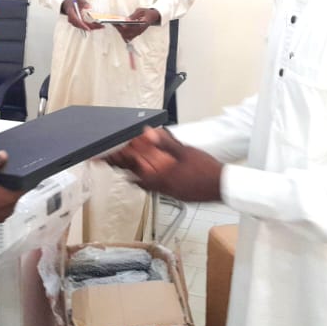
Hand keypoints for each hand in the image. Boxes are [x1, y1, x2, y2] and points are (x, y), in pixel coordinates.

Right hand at [0, 151, 24, 228]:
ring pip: (6, 200)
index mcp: (10, 199)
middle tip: (1, 172)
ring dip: (1, 192)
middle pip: (14, 193)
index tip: (17, 169)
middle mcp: (8, 210)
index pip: (24, 186)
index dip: (22, 177)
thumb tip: (4, 155)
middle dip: (10, 183)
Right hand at [60, 0, 102, 31]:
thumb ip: (84, 2)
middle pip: (82, 26)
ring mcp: (76, 22)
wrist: (68, 5)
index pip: (76, 21)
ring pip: (85, 27)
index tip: (88, 28)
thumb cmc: (74, 2)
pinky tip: (98, 26)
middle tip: (101, 26)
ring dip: (93, 27)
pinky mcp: (79, 23)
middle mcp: (73, 20)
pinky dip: (92, 26)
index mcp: (71, 14)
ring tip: (101, 26)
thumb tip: (89, 7)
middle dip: (91, 27)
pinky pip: (86, 26)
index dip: (82, 25)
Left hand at [103, 127, 222, 202]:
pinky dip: (146, 179)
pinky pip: (153, 187)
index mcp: (161, 176)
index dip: (117, 161)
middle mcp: (160, 186)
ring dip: (133, 172)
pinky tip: (147, 174)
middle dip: (121, 166)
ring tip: (123, 166)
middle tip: (107, 160)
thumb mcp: (184, 151)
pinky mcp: (174, 193)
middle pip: (133, 176)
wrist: (223, 187)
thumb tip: (148, 132)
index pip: (132, 168)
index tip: (103, 156)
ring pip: (143, 182)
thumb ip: (164, 142)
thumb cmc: (205, 169)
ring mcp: (167, 191)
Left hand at [111, 7, 159, 43]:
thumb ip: (133, 15)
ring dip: (120, 31)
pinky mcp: (135, 34)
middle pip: (127, 33)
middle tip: (113, 22)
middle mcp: (140, 31)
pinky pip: (127, 36)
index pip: (132, 28)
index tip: (117, 23)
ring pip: (126, 36)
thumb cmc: (146, 13)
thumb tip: (126, 20)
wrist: (152, 17)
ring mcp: (137, 33)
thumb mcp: (140, 11)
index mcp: (143, 25)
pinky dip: (122, 32)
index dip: (123, 26)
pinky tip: (117, 27)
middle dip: (119, 28)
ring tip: (114, 24)